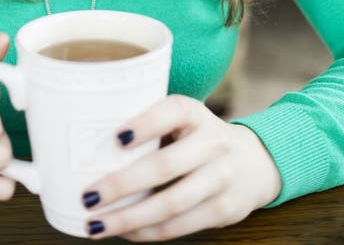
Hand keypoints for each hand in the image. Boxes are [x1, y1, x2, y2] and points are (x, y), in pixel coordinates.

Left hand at [82, 94, 281, 240]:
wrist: (254, 162)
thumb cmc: (197, 137)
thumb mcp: (182, 120)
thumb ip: (150, 126)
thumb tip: (93, 145)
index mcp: (194, 113)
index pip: (170, 112)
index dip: (143, 125)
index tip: (114, 138)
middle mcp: (212, 142)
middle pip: (164, 166)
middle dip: (122, 184)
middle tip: (88, 196)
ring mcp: (221, 178)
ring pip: (170, 204)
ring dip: (129, 218)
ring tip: (96, 224)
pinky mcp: (223, 210)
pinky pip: (180, 226)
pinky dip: (148, 232)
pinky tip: (125, 232)